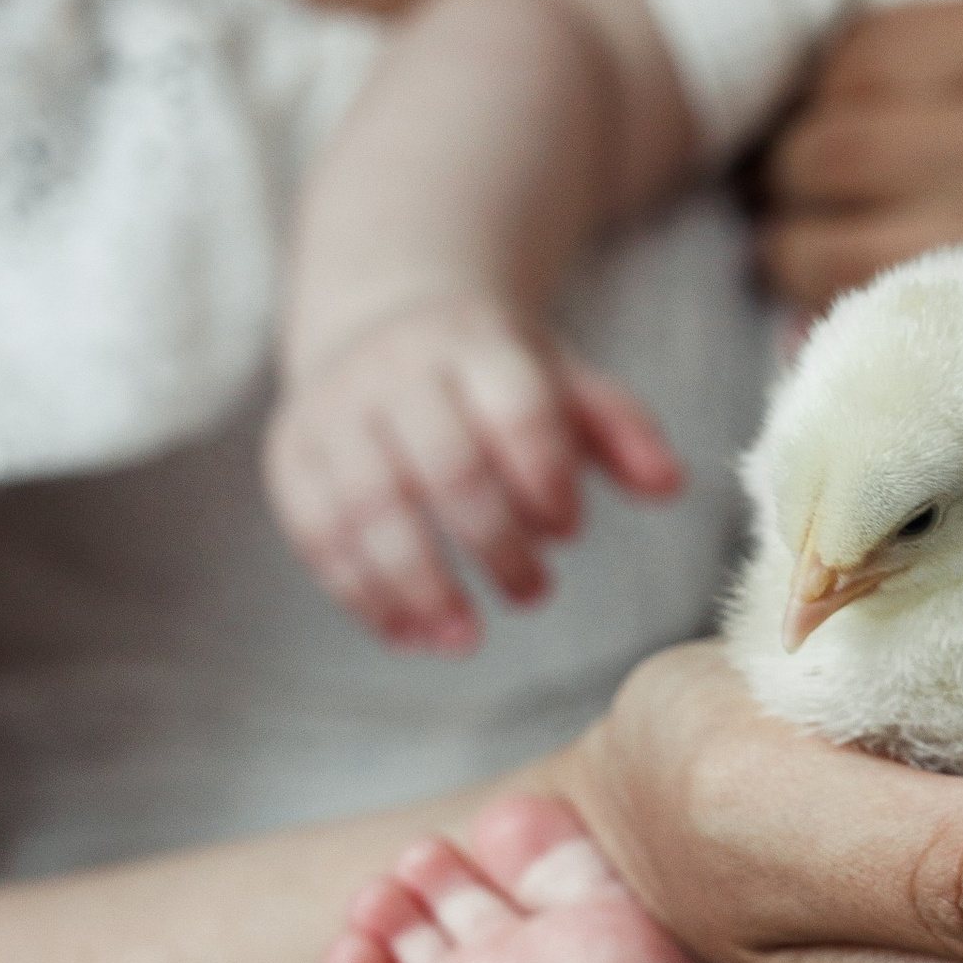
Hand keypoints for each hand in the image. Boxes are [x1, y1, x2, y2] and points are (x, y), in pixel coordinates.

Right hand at [263, 294, 684, 653]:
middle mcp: (395, 370)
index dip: (544, 476)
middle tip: (534, 593)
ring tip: (466, 638)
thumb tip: (672, 485)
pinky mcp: (290, 457)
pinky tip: (411, 635)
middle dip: (492, 544)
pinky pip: (316, 535)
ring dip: (421, 586)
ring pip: (370, 508)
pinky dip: (363, 596)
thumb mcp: (561, 381)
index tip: (568, 528)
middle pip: (444, 466)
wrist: (381, 323)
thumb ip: (620, 430)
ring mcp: (334, 412)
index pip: (513, 409)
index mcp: (473, 343)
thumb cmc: (491, 374)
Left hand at [755, 0, 962, 497]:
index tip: (827, 108)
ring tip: (805, 257)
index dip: (818, 83)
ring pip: (836, 256)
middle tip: (793, 188)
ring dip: (796, 257)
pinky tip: (862, 326)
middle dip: (787, 172)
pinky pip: (907, 336)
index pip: (856, 53)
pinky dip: (857, 333)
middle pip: (823, 156)